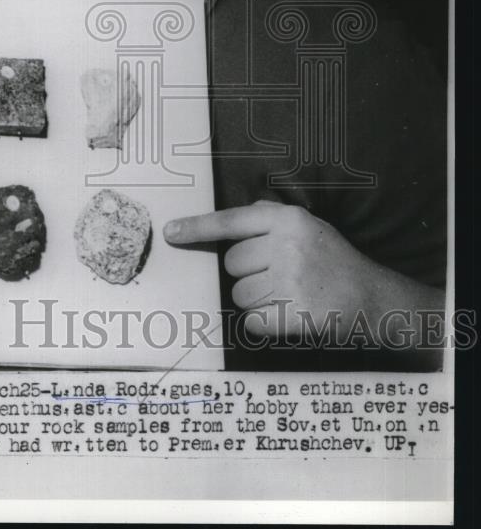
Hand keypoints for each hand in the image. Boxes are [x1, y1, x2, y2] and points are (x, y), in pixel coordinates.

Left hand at [163, 200, 443, 345]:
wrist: (373, 298)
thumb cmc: (334, 262)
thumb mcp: (309, 227)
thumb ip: (271, 220)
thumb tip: (230, 224)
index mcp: (288, 220)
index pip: (232, 221)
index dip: (198, 228)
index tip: (171, 233)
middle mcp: (286, 245)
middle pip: (232, 264)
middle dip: (248, 274)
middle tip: (280, 278)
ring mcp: (290, 280)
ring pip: (239, 294)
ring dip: (256, 301)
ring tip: (288, 296)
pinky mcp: (293, 312)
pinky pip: (251, 321)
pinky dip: (264, 324)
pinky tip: (288, 316)